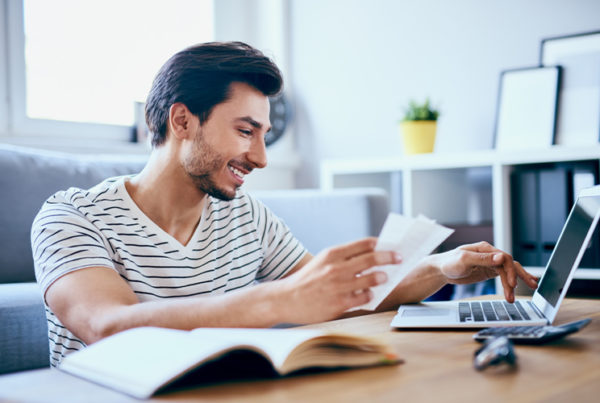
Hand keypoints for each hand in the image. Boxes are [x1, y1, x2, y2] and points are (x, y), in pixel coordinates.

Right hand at [279, 237, 399, 323]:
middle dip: (389, 257)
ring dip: (382, 277)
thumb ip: (343, 258)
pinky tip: (369, 294)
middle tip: (399, 258)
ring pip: (371, 278)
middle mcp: (336, 268)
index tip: (390, 246)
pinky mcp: (340, 303)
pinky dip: (370, 295)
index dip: (381, 244)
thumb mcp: (322, 261)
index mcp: (332, 254)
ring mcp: (339, 286)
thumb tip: (371, 255)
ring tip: (384, 277)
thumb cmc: (307, 279)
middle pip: (372, 259)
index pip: (364, 244)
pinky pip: (364, 297)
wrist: (286, 299)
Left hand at [428, 241, 537, 302]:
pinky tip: (516, 289)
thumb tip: (501, 256)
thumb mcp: (464, 260)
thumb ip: (483, 259)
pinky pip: (503, 277)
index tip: (512, 284)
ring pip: (508, 272)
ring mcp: (490, 264)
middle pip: (510, 264)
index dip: (510, 271)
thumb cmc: (449, 262)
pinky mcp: (488, 272)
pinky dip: (510, 283)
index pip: (504, 258)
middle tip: (531, 286)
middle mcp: (490, 255)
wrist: (440, 270)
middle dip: (520, 276)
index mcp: (485, 249)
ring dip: (514, 284)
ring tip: (515, 297)